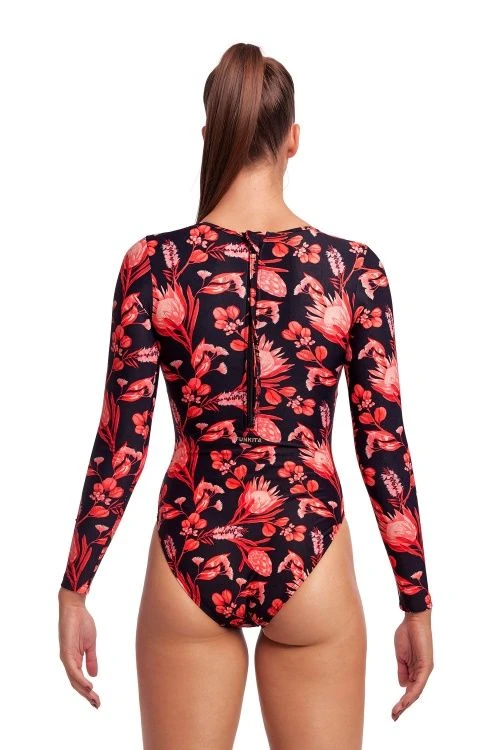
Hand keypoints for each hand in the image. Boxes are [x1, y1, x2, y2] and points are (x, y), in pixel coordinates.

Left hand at [58, 588, 100, 708]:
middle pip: (76, 684)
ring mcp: (66, 657)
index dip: (88, 691)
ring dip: (84, 691)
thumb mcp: (90, 644)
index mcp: (74, 659)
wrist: (75, 608)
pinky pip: (72, 670)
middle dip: (87, 696)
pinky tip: (88, 686)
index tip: (97, 700)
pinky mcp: (66, 652)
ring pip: (74, 680)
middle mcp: (68, 661)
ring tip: (94, 699)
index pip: (80, 680)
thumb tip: (94, 675)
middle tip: (98, 704)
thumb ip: (91, 659)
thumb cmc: (82, 623)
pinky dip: (80, 679)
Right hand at [392, 609, 432, 720]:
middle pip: (413, 693)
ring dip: (406, 703)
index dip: (402, 701)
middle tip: (394, 716)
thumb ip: (402, 670)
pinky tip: (405, 700)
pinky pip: (419, 683)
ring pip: (416, 691)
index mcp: (415, 669)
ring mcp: (425, 669)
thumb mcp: (401, 656)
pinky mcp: (426, 665)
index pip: (409, 689)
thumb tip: (402, 685)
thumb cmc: (407, 634)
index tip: (393, 710)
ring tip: (397, 712)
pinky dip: (412, 693)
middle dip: (403, 706)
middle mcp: (422, 672)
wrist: (413, 620)